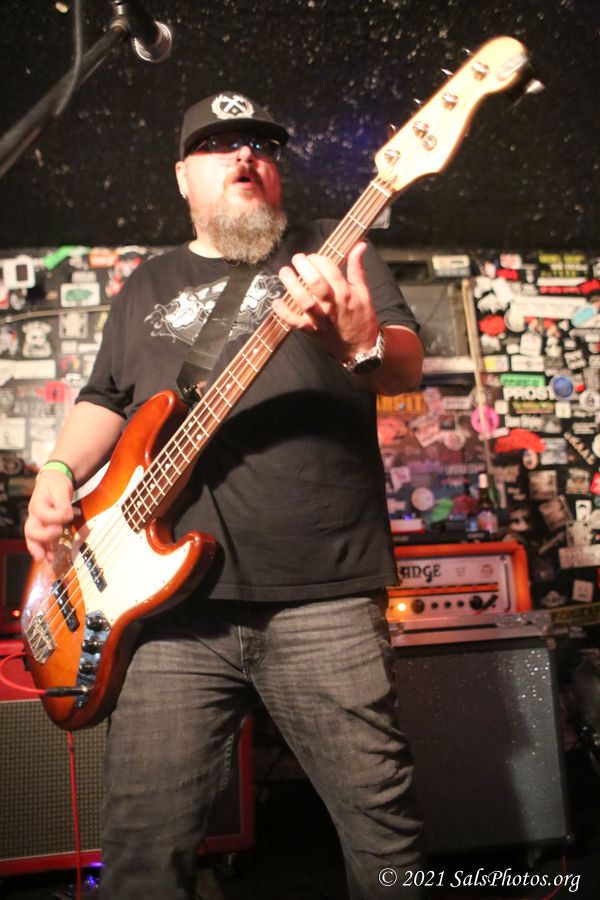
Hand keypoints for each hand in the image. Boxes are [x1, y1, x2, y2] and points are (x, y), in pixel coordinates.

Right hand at [25, 470, 75, 562]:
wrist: (52, 481)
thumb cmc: (56, 485)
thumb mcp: (61, 489)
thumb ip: (63, 503)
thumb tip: (67, 516)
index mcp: (38, 505)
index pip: (45, 515)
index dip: (58, 518)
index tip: (69, 515)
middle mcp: (34, 516)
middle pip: (32, 531)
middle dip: (43, 537)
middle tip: (58, 532)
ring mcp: (38, 523)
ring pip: (33, 539)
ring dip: (39, 549)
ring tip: (46, 559)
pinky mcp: (44, 528)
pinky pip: (41, 541)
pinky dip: (45, 550)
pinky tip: (50, 558)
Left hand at [273, 242, 378, 362]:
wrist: (361, 347)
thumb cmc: (361, 317)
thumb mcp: (364, 292)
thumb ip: (357, 268)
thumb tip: (359, 245)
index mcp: (345, 293)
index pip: (330, 269)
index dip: (318, 259)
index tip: (312, 257)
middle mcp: (332, 305)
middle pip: (316, 282)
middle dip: (304, 266)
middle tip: (297, 259)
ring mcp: (320, 319)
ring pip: (303, 300)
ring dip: (291, 285)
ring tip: (285, 272)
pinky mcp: (312, 332)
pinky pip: (294, 322)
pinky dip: (283, 313)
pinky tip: (276, 301)